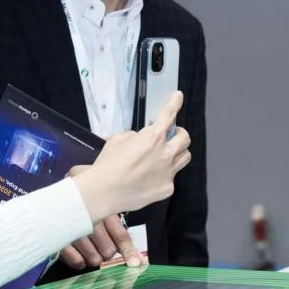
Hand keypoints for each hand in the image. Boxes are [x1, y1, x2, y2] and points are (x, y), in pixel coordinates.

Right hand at [60, 214, 145, 269]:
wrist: (57, 201)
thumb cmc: (84, 206)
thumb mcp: (103, 212)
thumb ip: (119, 235)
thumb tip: (137, 259)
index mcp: (104, 211)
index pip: (121, 236)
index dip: (129, 252)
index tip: (135, 263)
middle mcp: (90, 222)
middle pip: (108, 251)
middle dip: (106, 252)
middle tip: (100, 245)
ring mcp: (75, 233)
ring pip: (94, 259)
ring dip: (93, 257)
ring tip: (88, 247)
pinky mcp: (61, 242)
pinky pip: (78, 262)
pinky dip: (80, 261)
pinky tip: (78, 253)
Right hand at [71, 92, 191, 221]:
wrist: (104, 191)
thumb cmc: (108, 166)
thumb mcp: (118, 140)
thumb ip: (135, 136)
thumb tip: (140, 138)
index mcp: (152, 138)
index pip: (169, 114)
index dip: (175, 103)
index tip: (178, 97)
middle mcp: (164, 154)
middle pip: (184, 138)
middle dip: (179, 133)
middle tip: (172, 134)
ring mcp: (167, 172)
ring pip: (184, 157)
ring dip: (178, 152)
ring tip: (167, 154)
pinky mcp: (166, 188)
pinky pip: (172, 177)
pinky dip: (165, 174)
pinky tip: (153, 176)